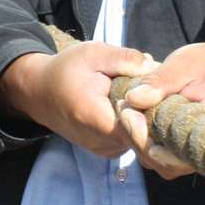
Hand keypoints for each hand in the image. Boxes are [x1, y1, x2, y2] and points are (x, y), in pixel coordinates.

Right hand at [0, 42, 160, 159]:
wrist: (40, 93)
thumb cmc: (66, 70)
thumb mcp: (93, 53)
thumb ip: (124, 59)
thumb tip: (154, 66)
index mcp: (97, 119)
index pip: (141, 129)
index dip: (157, 111)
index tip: (164, 92)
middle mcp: (104, 143)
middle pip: (146, 134)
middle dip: (157, 112)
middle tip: (162, 87)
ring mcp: (107, 150)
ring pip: (143, 138)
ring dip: (149, 118)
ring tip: (147, 94)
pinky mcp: (110, 151)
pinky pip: (134, 139)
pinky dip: (140, 124)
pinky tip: (137, 106)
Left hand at [116, 43, 204, 180]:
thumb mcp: (185, 64)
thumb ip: (160, 81)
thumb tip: (133, 99)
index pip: (179, 155)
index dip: (150, 143)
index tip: (129, 116)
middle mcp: (204, 147)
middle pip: (165, 163)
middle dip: (138, 139)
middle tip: (123, 109)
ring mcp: (192, 150)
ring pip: (159, 160)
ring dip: (137, 139)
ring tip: (125, 109)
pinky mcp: (182, 147)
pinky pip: (159, 152)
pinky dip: (143, 137)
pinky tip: (133, 114)